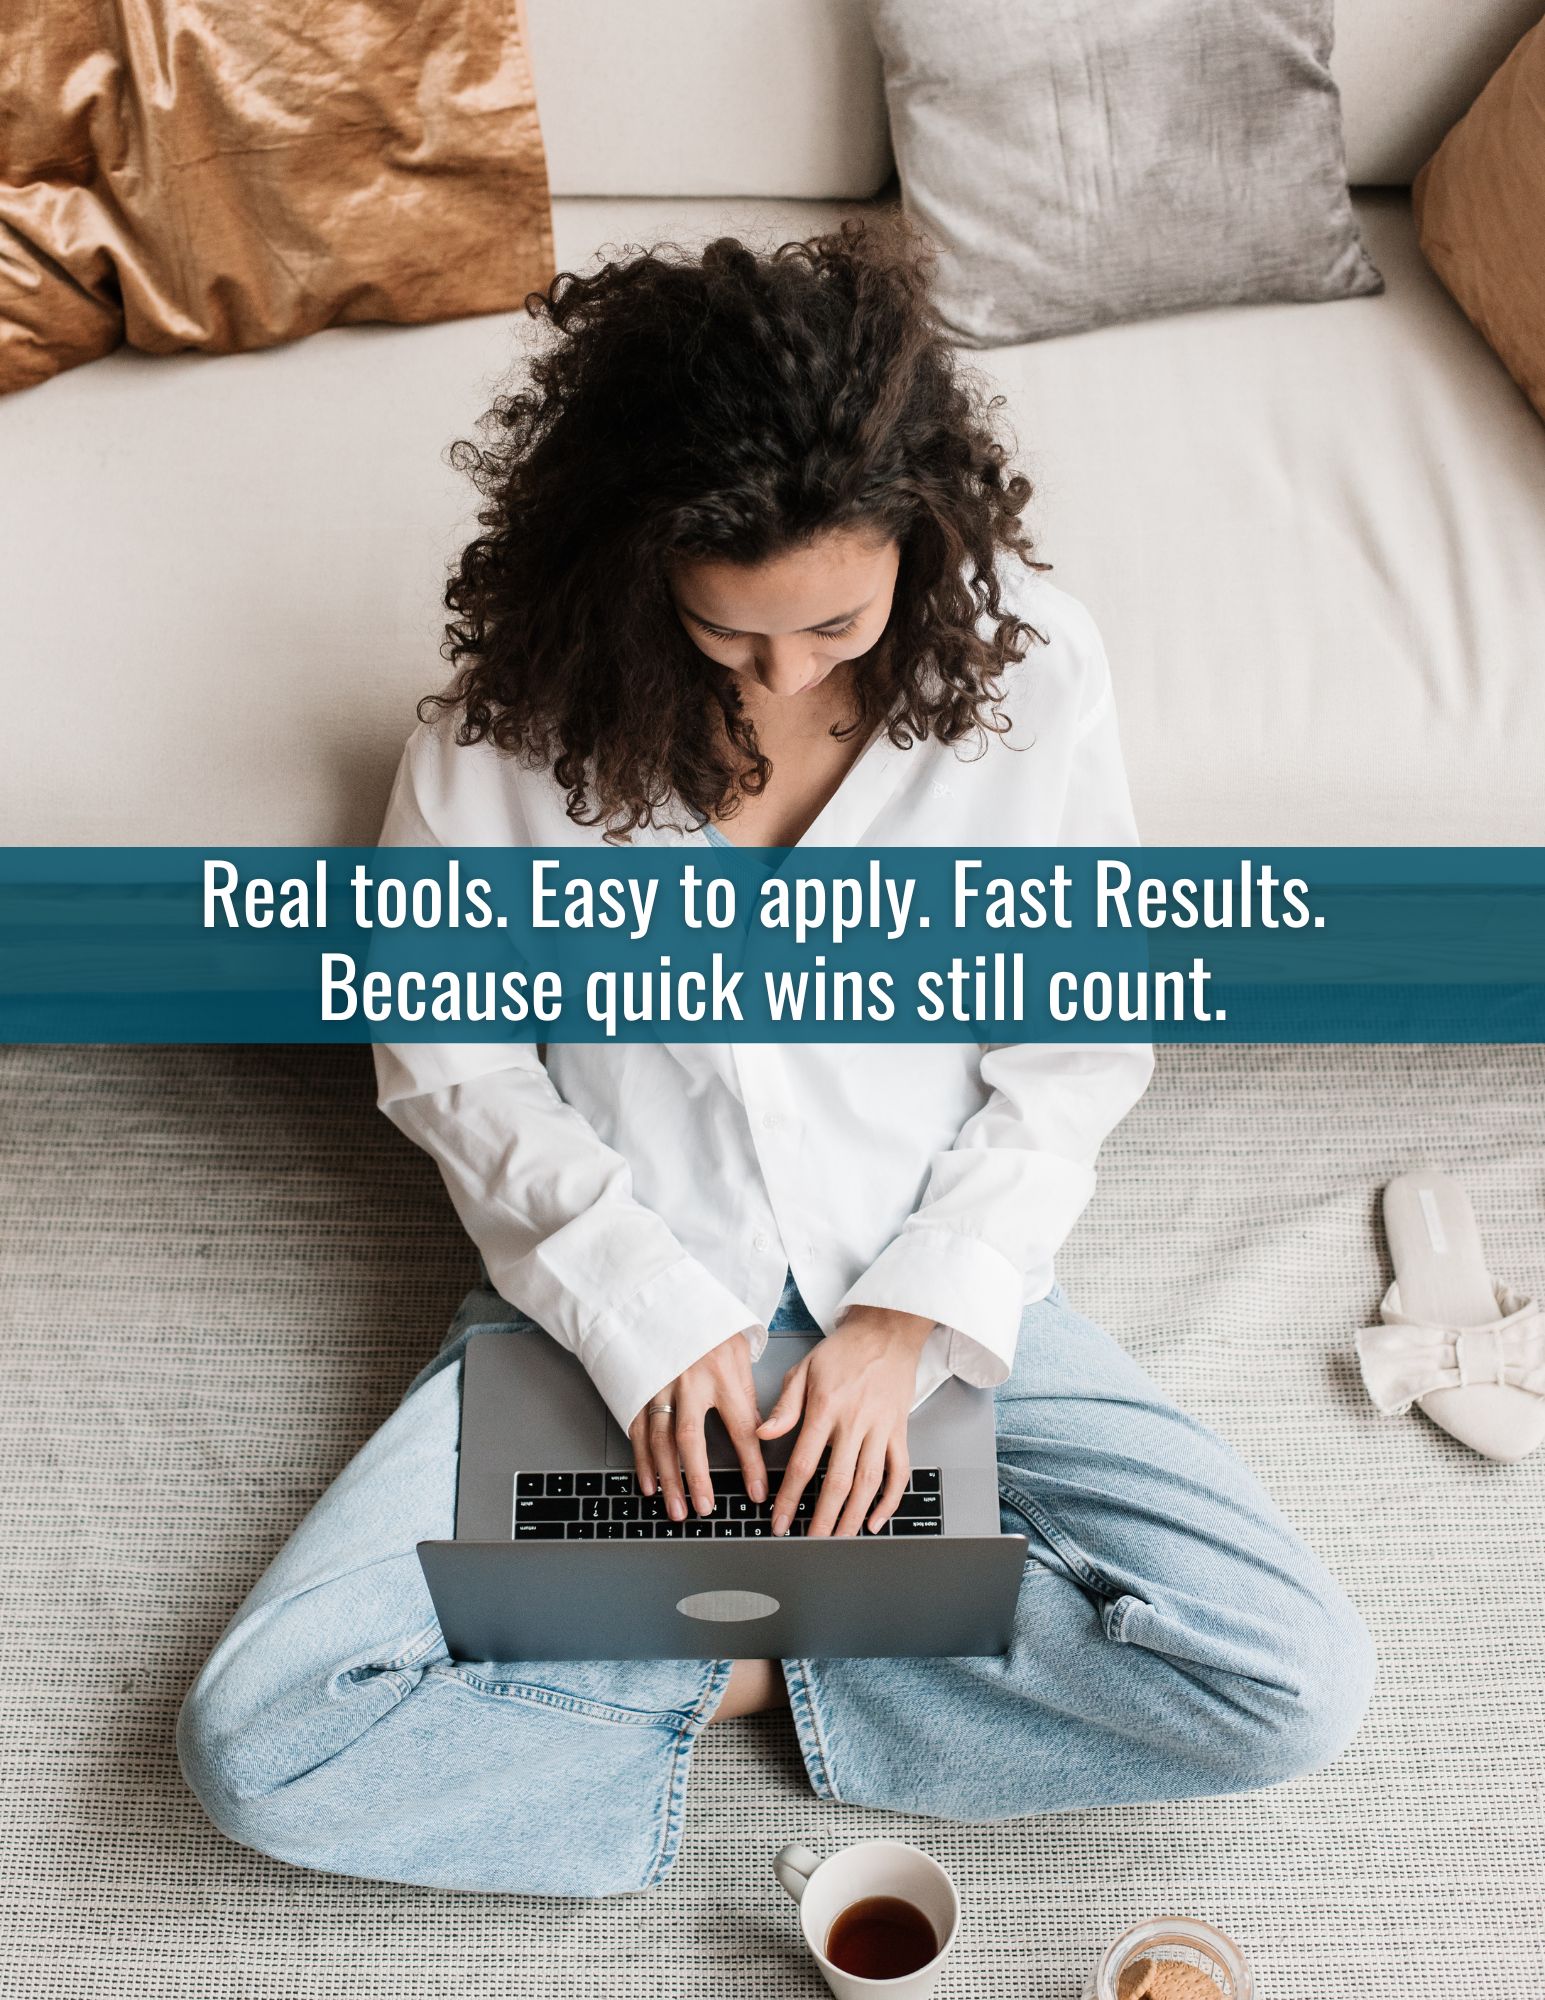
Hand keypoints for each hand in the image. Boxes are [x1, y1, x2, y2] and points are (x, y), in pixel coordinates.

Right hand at [628, 1331, 767, 1521]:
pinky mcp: (638, 1388)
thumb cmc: (709, 1325)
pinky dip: (643, 1461)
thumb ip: (747, 1391)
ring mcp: (659, 1385)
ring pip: (660, 1440)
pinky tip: (650, 1484)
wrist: (664, 1297)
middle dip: (698, 1478)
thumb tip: (762, 1431)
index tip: (757, 1492)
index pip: (742, 1427)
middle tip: (706, 1508)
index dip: (751, 1464)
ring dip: (668, 1478)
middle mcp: (688, 1382)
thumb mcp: (739, 1349)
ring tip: (678, 1508)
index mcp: (722, 1373)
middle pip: (692, 1438)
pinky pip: (638, 1431)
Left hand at [758, 1306, 933, 1537]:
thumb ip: (784, 1406)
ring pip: (869, 1482)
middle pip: (839, 1481)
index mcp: (826, 1407)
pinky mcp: (900, 1430)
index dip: (790, 1497)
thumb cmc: (843, 1350)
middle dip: (823, 1518)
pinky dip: (891, 1499)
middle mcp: (855, 1422)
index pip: (805, 1463)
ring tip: (839, 1538)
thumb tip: (763, 1434)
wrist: (887, 1330)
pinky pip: (900, 1471)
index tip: (779, 1520)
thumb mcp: (803, 1369)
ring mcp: (881, 1428)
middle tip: (810, 1542)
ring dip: (854, 1515)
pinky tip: (877, 1519)